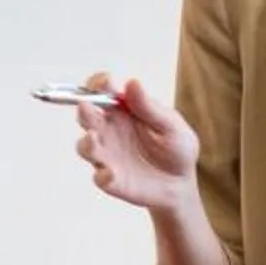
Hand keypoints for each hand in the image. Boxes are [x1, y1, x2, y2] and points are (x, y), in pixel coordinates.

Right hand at [74, 70, 201, 217]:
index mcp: (122, 110)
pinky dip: (103, 175)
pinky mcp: (111, 179)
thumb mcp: (170, 125)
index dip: (98, 83)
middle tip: (86, 106)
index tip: (105, 82)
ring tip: (93, 138)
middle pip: (86, 115)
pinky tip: (111, 173)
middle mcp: (108, 130)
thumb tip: (132, 83)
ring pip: (85, 146)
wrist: (182, 182)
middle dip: (84, 110)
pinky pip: (100, 177)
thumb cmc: (176, 147)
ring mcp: (107, 155)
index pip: (102, 90)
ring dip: (86, 142)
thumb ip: (149, 107)